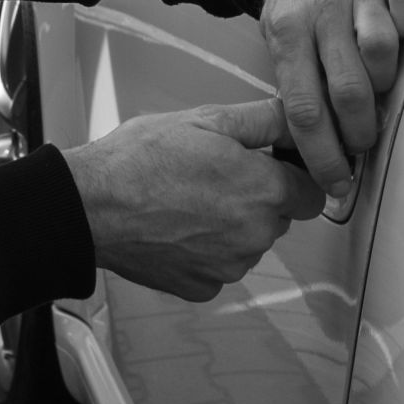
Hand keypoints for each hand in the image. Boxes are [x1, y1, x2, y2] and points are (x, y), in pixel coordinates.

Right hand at [64, 99, 324, 301]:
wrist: (91, 206)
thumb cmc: (140, 159)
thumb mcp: (203, 119)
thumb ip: (261, 119)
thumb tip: (296, 117)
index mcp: (264, 190)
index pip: (312, 189)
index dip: (290, 171)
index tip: (266, 162)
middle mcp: (257, 235)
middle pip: (279, 215)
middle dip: (256, 195)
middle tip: (211, 172)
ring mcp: (231, 266)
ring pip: (248, 240)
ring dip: (230, 222)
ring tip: (185, 197)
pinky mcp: (204, 286)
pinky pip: (219, 264)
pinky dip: (204, 247)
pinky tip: (174, 224)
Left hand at [247, 0, 403, 196]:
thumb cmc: (292, 8)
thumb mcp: (275, 42)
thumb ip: (296, 85)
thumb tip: (316, 150)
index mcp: (285, 33)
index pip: (303, 107)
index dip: (322, 153)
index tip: (335, 183)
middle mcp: (322, 11)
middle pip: (347, 88)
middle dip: (359, 131)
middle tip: (362, 145)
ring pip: (381, 50)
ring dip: (384, 81)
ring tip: (376, 89)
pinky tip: (400, 36)